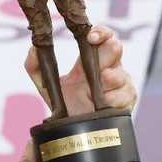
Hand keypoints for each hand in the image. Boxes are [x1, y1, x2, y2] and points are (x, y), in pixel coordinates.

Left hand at [23, 26, 137, 115]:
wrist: (74, 129)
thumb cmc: (65, 104)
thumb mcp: (47, 85)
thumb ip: (35, 66)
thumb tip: (33, 48)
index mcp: (91, 58)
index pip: (102, 36)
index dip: (100, 32)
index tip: (90, 37)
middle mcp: (109, 66)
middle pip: (116, 48)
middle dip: (105, 56)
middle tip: (95, 68)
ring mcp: (120, 81)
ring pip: (121, 73)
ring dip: (108, 81)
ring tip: (94, 91)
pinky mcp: (127, 98)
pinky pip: (125, 94)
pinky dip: (112, 99)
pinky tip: (103, 104)